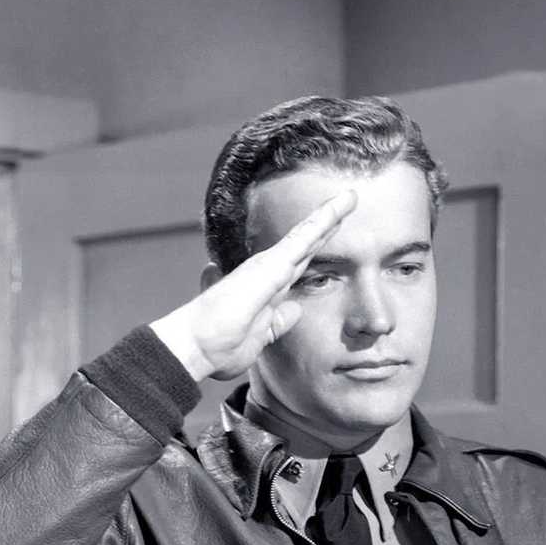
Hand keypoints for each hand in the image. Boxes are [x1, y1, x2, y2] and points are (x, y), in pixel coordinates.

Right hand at [150, 191, 355, 381]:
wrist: (196, 345)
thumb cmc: (218, 346)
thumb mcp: (260, 337)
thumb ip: (278, 321)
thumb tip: (295, 308)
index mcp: (268, 291)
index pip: (298, 267)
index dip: (315, 252)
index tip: (330, 237)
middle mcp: (268, 272)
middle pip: (305, 246)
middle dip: (325, 227)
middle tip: (345, 205)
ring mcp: (269, 265)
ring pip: (307, 235)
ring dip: (329, 215)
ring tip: (349, 198)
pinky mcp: (272, 263)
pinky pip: (305, 236)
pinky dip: (325, 218)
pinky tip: (342, 204)